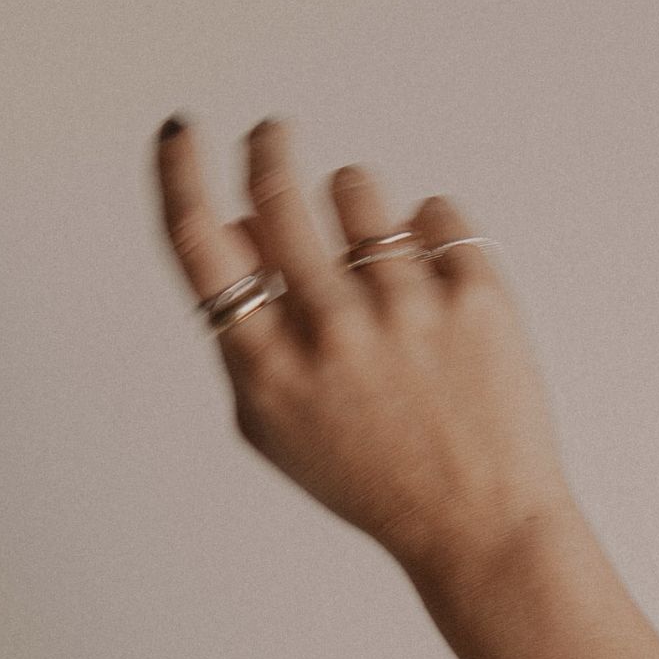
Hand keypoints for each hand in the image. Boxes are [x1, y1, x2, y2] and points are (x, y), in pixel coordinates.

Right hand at [153, 115, 577, 578]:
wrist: (479, 526)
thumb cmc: (375, 479)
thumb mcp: (281, 426)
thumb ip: (246, 333)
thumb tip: (236, 223)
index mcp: (270, 370)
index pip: (199, 244)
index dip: (179, 174)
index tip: (180, 132)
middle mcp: (332, 332)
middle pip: (277, 193)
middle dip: (268, 148)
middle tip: (274, 135)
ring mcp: (406, 310)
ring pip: (357, 189)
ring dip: (358, 207)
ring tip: (379, 262)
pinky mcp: (474, 297)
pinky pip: (438, 213)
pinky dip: (434, 238)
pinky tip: (438, 294)